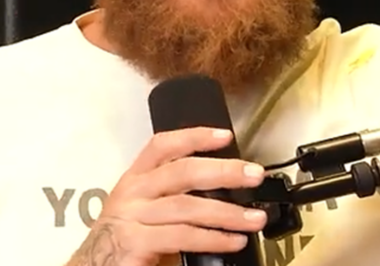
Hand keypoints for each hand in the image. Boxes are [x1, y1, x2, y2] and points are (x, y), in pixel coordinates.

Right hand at [69, 127, 267, 265]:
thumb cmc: (125, 242)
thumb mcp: (145, 212)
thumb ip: (175, 199)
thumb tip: (225, 193)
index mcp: (135, 180)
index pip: (162, 146)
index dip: (194, 136)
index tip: (225, 136)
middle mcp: (132, 194)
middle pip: (182, 172)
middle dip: (224, 171)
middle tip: (254, 175)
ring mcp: (131, 219)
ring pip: (186, 206)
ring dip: (227, 212)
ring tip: (254, 218)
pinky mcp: (135, 244)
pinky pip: (182, 236)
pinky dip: (212, 238)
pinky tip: (232, 241)